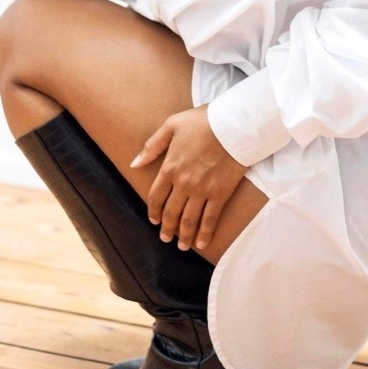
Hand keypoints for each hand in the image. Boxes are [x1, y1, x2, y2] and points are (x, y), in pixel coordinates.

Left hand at [131, 105, 247, 251]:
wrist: (233, 125)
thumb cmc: (203, 121)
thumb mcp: (172, 125)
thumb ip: (152, 146)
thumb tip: (134, 163)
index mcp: (170, 167)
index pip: (156, 196)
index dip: (153, 211)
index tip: (153, 220)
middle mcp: (184, 183)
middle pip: (171, 212)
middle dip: (167, 228)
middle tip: (165, 238)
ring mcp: (202, 190)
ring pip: (189, 220)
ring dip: (184, 236)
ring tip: (181, 247)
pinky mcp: (220, 193)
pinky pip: (210, 218)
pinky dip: (205, 233)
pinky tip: (201, 243)